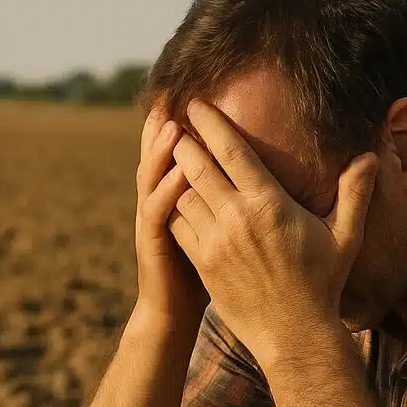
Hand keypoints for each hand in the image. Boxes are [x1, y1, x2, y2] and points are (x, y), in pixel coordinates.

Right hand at [134, 103, 209, 325]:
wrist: (173, 313)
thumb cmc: (201, 273)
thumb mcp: (214, 230)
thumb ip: (225, 200)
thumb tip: (254, 176)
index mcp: (177, 197)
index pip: (178, 153)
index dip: (183, 126)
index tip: (194, 95)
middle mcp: (161, 203)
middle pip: (160, 156)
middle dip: (164, 125)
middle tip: (173, 93)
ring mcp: (154, 223)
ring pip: (152, 179)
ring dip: (160, 152)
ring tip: (172, 124)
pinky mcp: (153, 245)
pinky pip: (156, 214)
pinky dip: (164, 192)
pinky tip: (176, 175)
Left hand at [167, 99, 377, 370]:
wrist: (294, 335)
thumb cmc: (322, 284)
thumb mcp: (345, 237)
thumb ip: (354, 193)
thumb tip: (370, 156)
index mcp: (269, 204)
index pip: (231, 151)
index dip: (211, 123)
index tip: (197, 103)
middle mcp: (237, 219)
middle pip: (197, 166)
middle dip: (184, 140)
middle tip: (175, 122)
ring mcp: (215, 242)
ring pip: (181, 194)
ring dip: (175, 173)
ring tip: (172, 155)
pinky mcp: (202, 264)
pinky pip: (177, 225)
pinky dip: (172, 206)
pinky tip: (172, 196)